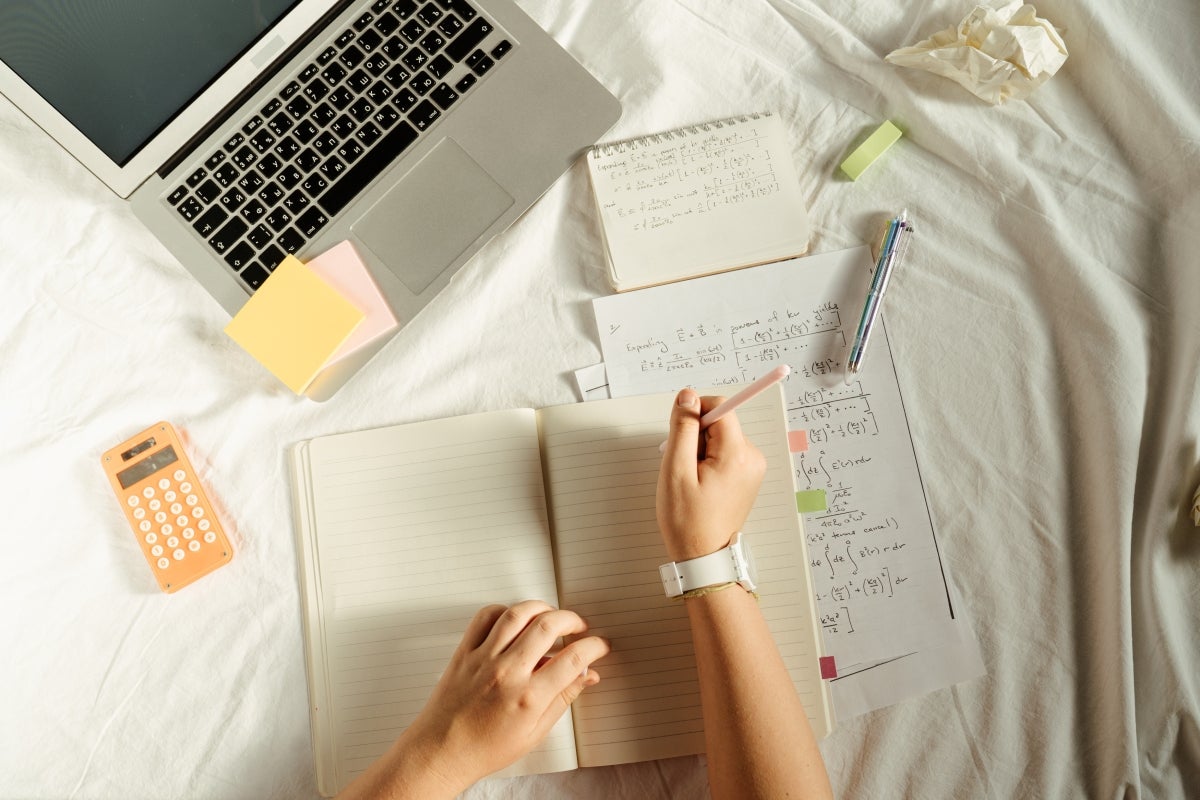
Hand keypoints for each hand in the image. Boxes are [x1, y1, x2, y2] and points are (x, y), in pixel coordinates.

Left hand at [395, 601, 609, 793]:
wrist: (441, 752)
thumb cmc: (484, 749)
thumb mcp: (534, 733)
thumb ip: (563, 699)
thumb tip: (587, 676)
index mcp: (528, 697)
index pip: (572, 659)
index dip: (593, 647)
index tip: (598, 646)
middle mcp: (507, 673)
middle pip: (548, 626)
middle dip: (572, 620)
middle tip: (578, 627)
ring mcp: (484, 659)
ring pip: (518, 614)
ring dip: (542, 608)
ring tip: (551, 616)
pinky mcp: (465, 652)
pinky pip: (486, 616)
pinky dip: (505, 610)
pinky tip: (516, 620)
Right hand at [656, 389, 765, 561]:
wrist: (703, 556)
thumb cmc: (688, 520)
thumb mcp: (675, 470)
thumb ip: (683, 428)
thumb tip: (687, 395)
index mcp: (737, 455)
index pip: (721, 407)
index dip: (695, 414)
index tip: (681, 437)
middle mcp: (752, 458)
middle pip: (720, 422)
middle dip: (696, 437)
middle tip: (684, 468)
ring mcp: (752, 467)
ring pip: (720, 437)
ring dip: (701, 450)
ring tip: (692, 479)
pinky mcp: (747, 475)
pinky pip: (725, 451)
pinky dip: (708, 461)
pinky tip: (700, 483)